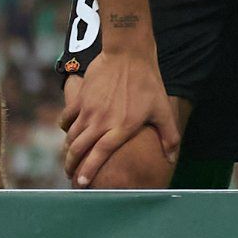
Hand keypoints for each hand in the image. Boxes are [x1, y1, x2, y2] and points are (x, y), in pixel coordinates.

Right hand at [60, 42, 178, 184]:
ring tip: (69, 160)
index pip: (99, 155)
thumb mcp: (162, 109)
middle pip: (79, 149)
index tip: (81, 183)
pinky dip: (64, 127)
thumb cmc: (148, 82)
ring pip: (71, 136)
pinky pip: (66, 118)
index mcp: (120, 127)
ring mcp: (88, 109)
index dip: (88, 170)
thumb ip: (168, 136)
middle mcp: (101, 121)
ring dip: (68, 151)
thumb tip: (172, 159)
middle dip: (71, 166)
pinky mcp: (80, 98)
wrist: (128, 54)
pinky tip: (68, 132)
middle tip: (71, 177)